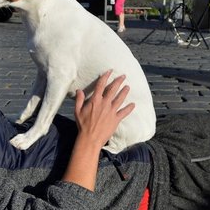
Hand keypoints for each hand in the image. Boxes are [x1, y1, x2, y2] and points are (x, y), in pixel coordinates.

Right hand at [62, 71, 134, 190]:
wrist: (90, 138)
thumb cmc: (82, 125)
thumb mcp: (77, 111)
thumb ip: (79, 99)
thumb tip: (79, 90)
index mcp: (95, 100)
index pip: (101, 85)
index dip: (105, 77)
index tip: (109, 71)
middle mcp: (105, 104)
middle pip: (113, 90)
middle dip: (118, 81)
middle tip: (123, 76)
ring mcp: (111, 111)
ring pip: (120, 99)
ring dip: (124, 92)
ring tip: (128, 87)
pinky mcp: (116, 119)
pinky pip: (124, 112)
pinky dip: (129, 108)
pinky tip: (133, 104)